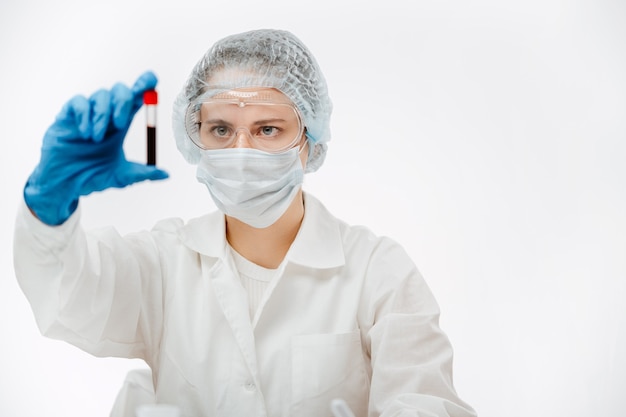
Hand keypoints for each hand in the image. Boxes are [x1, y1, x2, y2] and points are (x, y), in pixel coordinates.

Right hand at [24, 71, 168, 224]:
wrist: (65, 185)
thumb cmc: (91, 176)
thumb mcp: (122, 177)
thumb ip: (143, 173)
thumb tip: (166, 174)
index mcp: (121, 125)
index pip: (136, 99)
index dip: (144, 85)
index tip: (151, 81)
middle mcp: (106, 115)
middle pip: (120, 91)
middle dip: (123, 101)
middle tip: (120, 124)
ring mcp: (87, 114)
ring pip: (101, 95)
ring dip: (102, 115)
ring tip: (96, 139)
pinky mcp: (67, 116)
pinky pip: (79, 102)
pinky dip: (85, 115)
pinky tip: (85, 133)